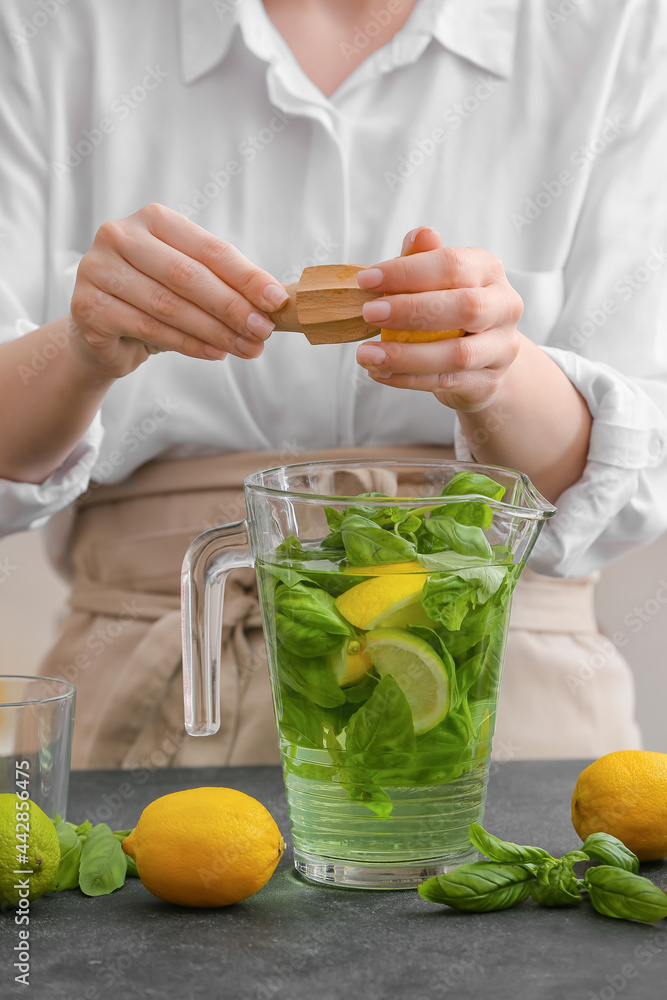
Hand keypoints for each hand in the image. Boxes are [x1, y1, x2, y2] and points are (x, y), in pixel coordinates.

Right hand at [69, 203, 288, 378]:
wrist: (104, 332)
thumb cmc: (154, 300)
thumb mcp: (192, 284)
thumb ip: (226, 284)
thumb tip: (273, 301)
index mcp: (153, 219)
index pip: (209, 248)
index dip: (246, 276)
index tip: (276, 300)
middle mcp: (120, 236)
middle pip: (189, 276)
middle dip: (233, 307)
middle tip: (263, 331)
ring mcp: (98, 269)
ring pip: (169, 305)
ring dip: (215, 331)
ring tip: (246, 348)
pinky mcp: (88, 307)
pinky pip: (149, 328)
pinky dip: (188, 344)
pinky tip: (215, 353)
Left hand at [355, 228, 523, 412]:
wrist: (484, 357)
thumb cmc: (451, 308)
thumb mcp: (438, 279)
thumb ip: (424, 258)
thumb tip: (419, 234)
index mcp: (489, 270)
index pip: (452, 264)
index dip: (407, 272)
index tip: (367, 280)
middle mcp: (504, 306)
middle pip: (465, 307)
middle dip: (411, 310)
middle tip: (369, 313)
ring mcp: (501, 347)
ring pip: (457, 354)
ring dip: (406, 355)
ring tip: (367, 354)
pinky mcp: (488, 382)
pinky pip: (446, 382)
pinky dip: (408, 379)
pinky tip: (380, 372)